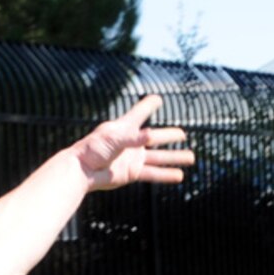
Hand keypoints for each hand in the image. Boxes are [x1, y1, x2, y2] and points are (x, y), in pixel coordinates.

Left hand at [76, 95, 193, 190]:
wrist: (82, 171)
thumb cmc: (93, 150)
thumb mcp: (113, 140)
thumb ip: (134, 138)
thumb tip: (151, 136)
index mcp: (124, 128)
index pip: (139, 113)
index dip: (149, 105)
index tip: (158, 99)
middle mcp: (131, 142)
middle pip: (154, 137)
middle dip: (169, 135)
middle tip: (183, 134)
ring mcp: (133, 158)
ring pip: (159, 157)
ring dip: (174, 157)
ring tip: (190, 157)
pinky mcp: (132, 172)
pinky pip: (153, 174)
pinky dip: (166, 175)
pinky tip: (179, 175)